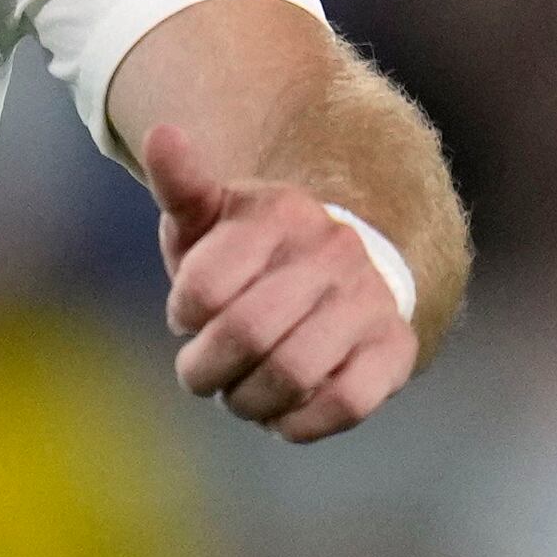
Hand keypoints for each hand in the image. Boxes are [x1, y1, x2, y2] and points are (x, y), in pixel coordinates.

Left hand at [143, 124, 417, 442]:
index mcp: (283, 212)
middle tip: (201, 372)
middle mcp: (336, 250)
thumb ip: (180, 184)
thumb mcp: (209, 217)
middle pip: (244, 334)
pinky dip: (298, 423)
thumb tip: (162, 133)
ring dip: (247, 400)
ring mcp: (371, 301)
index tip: (188, 315)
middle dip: (205, 369)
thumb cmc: (251, 255)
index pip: (204, 289)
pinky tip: (281, 412)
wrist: (338, 277)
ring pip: (291, 374)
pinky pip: (343, 405)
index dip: (183, 315)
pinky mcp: (395, 351)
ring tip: (239, 392)